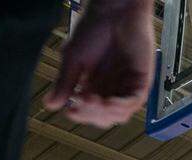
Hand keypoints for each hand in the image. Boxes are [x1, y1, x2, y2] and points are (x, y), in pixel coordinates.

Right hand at [44, 0, 155, 127]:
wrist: (114, 11)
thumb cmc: (93, 29)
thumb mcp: (73, 58)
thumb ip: (65, 82)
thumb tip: (50, 105)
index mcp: (94, 85)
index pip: (89, 111)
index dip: (80, 115)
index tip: (69, 111)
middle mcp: (111, 88)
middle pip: (104, 116)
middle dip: (92, 114)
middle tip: (82, 103)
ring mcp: (127, 85)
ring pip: (120, 113)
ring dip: (106, 112)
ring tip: (94, 102)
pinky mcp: (142, 80)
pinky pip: (135, 101)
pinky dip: (122, 105)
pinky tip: (110, 103)